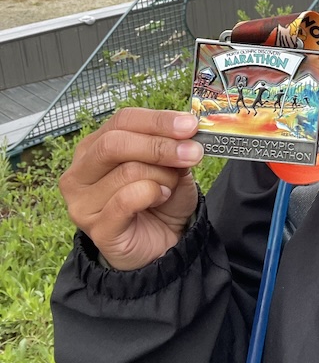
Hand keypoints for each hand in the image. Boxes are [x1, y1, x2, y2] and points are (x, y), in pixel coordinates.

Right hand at [59, 108, 203, 270]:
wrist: (162, 242)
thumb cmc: (161, 198)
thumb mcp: (173, 165)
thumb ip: (175, 146)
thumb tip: (187, 130)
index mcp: (95, 146)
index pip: (123, 120)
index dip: (158, 120)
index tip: (190, 125)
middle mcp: (80, 171)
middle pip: (115, 143)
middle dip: (160, 146)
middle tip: (193, 153)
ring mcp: (82, 202)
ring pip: (127, 171)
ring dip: (162, 176)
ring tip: (170, 186)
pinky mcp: (96, 228)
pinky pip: (127, 200)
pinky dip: (153, 194)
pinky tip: (160, 199)